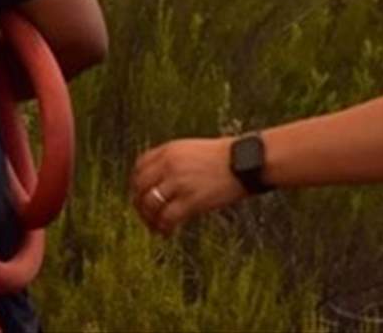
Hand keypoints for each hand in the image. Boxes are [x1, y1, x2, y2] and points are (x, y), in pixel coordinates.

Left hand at [129, 137, 247, 234]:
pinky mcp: (192, 200)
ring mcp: (179, 183)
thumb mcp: (191, 150)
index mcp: (168, 150)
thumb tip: (161, 179)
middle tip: (144, 215)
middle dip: (138, 203)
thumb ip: (174, 161)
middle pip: (140, 187)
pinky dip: (163, 227)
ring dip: (149, 219)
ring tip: (155, 228)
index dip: (136, 183)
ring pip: (150, 204)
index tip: (139, 194)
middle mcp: (169, 165)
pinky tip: (166, 233)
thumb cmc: (225, 157)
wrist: (246, 162)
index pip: (139, 167)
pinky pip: (168, 217)